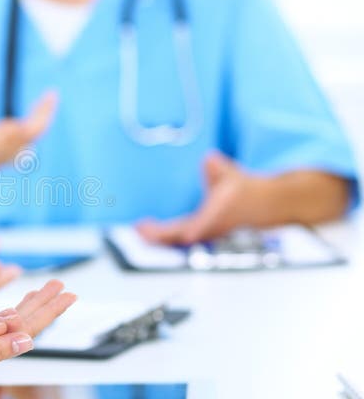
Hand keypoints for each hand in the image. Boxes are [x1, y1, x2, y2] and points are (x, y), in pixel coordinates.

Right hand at [0, 280, 76, 398]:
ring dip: (25, 310)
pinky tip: (5, 322)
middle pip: (20, 324)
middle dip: (41, 305)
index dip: (47, 310)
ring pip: (5, 327)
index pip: (26, 328)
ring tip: (41, 297)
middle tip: (60, 288)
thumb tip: (27, 337)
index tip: (66, 294)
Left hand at [136, 152, 262, 244]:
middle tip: (141, 229)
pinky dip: (161, 235)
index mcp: (220, 211)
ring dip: (158, 236)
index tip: (189, 235)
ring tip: (138, 230)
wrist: (261, 206)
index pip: (209, 220)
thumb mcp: (231, 173)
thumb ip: (217, 167)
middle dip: (163, 233)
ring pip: (179, 239)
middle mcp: (211, 226)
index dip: (200, 227)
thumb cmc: (243, 188)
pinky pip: (176, 238)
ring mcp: (204, 233)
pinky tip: (144, 232)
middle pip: (185, 233)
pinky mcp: (198, 235)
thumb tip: (208, 159)